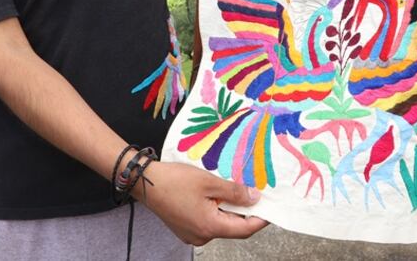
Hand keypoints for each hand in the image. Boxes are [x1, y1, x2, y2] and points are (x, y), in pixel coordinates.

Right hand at [138, 161, 268, 245]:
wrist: (144, 182)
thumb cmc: (175, 180)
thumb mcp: (209, 181)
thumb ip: (234, 192)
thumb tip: (254, 199)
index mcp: (210, 227)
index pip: (245, 229)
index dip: (261, 219)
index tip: (272, 209)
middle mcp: (202, 236)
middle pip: (232, 227)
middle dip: (244, 212)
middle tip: (254, 194)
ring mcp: (191, 234)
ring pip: (219, 224)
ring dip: (229, 210)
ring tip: (234, 190)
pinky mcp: (184, 228)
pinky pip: (207, 222)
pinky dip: (216, 210)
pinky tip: (216, 195)